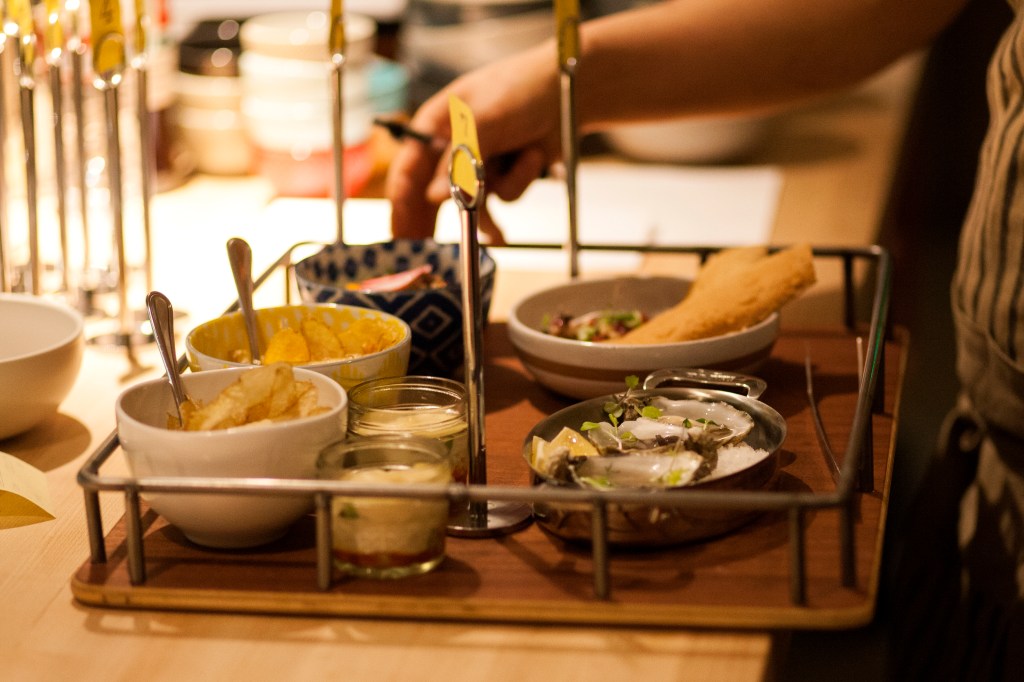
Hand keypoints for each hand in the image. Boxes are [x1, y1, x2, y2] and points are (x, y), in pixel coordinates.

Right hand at [386, 41, 560, 242]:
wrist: (568, 89)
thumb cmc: (520, 88)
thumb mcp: (485, 120)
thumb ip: (459, 160)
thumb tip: (434, 197)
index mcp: (435, 126)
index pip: (408, 169)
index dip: (401, 203)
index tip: (400, 233)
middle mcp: (452, 147)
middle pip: (432, 193)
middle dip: (433, 223)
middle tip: (424, 253)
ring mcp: (479, 163)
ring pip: (472, 200)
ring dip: (492, 200)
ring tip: (501, 216)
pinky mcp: (504, 174)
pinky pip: (504, 196)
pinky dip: (520, 181)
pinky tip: (533, 157)